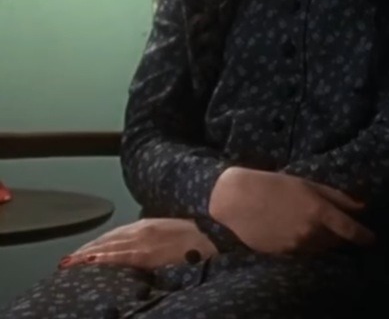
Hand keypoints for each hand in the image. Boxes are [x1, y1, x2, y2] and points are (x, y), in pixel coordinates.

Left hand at [58, 218, 214, 270]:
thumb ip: (163, 235)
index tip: (85, 251)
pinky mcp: (147, 252)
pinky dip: (101, 257)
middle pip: (107, 239)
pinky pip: (119, 256)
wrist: (221, 230)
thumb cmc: (205, 232)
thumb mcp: (180, 231)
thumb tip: (156, 243)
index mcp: (151, 224)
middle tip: (68, 260)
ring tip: (69, 263)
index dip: (99, 242)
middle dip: (87, 249)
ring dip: (86, 254)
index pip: (117, 234)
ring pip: (107, 246)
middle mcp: (143, 229)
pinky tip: (87, 261)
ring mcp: (144, 240)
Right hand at [209, 167, 374, 253]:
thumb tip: (361, 207)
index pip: (350, 229)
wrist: (237, 200)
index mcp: (319, 211)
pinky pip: (303, 252)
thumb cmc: (274, 185)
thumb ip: (336, 197)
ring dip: (325, 241)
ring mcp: (295, 245)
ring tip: (318, 228)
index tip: (372, 239)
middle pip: (336, 241)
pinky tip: (298, 233)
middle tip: (340, 227)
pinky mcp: (282, 253)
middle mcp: (310, 231)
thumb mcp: (308, 184)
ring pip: (320, 248)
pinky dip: (307, 245)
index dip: (364, 236)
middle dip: (341, 235)